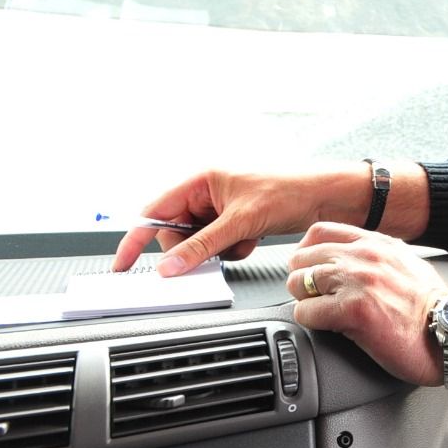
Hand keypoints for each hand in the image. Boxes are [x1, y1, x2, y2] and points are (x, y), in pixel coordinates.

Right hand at [112, 165, 370, 274]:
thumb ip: (201, 246)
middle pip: (173, 233)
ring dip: (216, 250)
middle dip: (192, 248)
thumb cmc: (288, 191)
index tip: (122, 266)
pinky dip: (232, 249)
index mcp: (199, 180)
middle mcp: (205, 192)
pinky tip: (251, 239)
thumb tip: (169, 266)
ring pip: (197, 244)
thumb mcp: (240, 222)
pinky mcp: (235, 222)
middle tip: (215, 248)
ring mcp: (220, 209)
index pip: (152, 212)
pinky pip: (217, 247)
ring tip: (242, 239)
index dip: (134, 239)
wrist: (326, 198)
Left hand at [285, 223, 447, 386]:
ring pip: (299, 283)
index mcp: (377, 242)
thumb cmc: (433, 309)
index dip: (308, 255)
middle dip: (303, 282)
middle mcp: (365, 255)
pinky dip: (311, 322)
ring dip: (306, 302)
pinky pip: (305, 312)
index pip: (319, 232)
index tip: (312, 272)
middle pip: (302, 258)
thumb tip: (349, 265)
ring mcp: (358, 281)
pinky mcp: (354, 310)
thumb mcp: (405, 265)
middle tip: (317, 299)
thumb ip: (376, 258)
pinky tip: (331, 328)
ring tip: (325, 314)